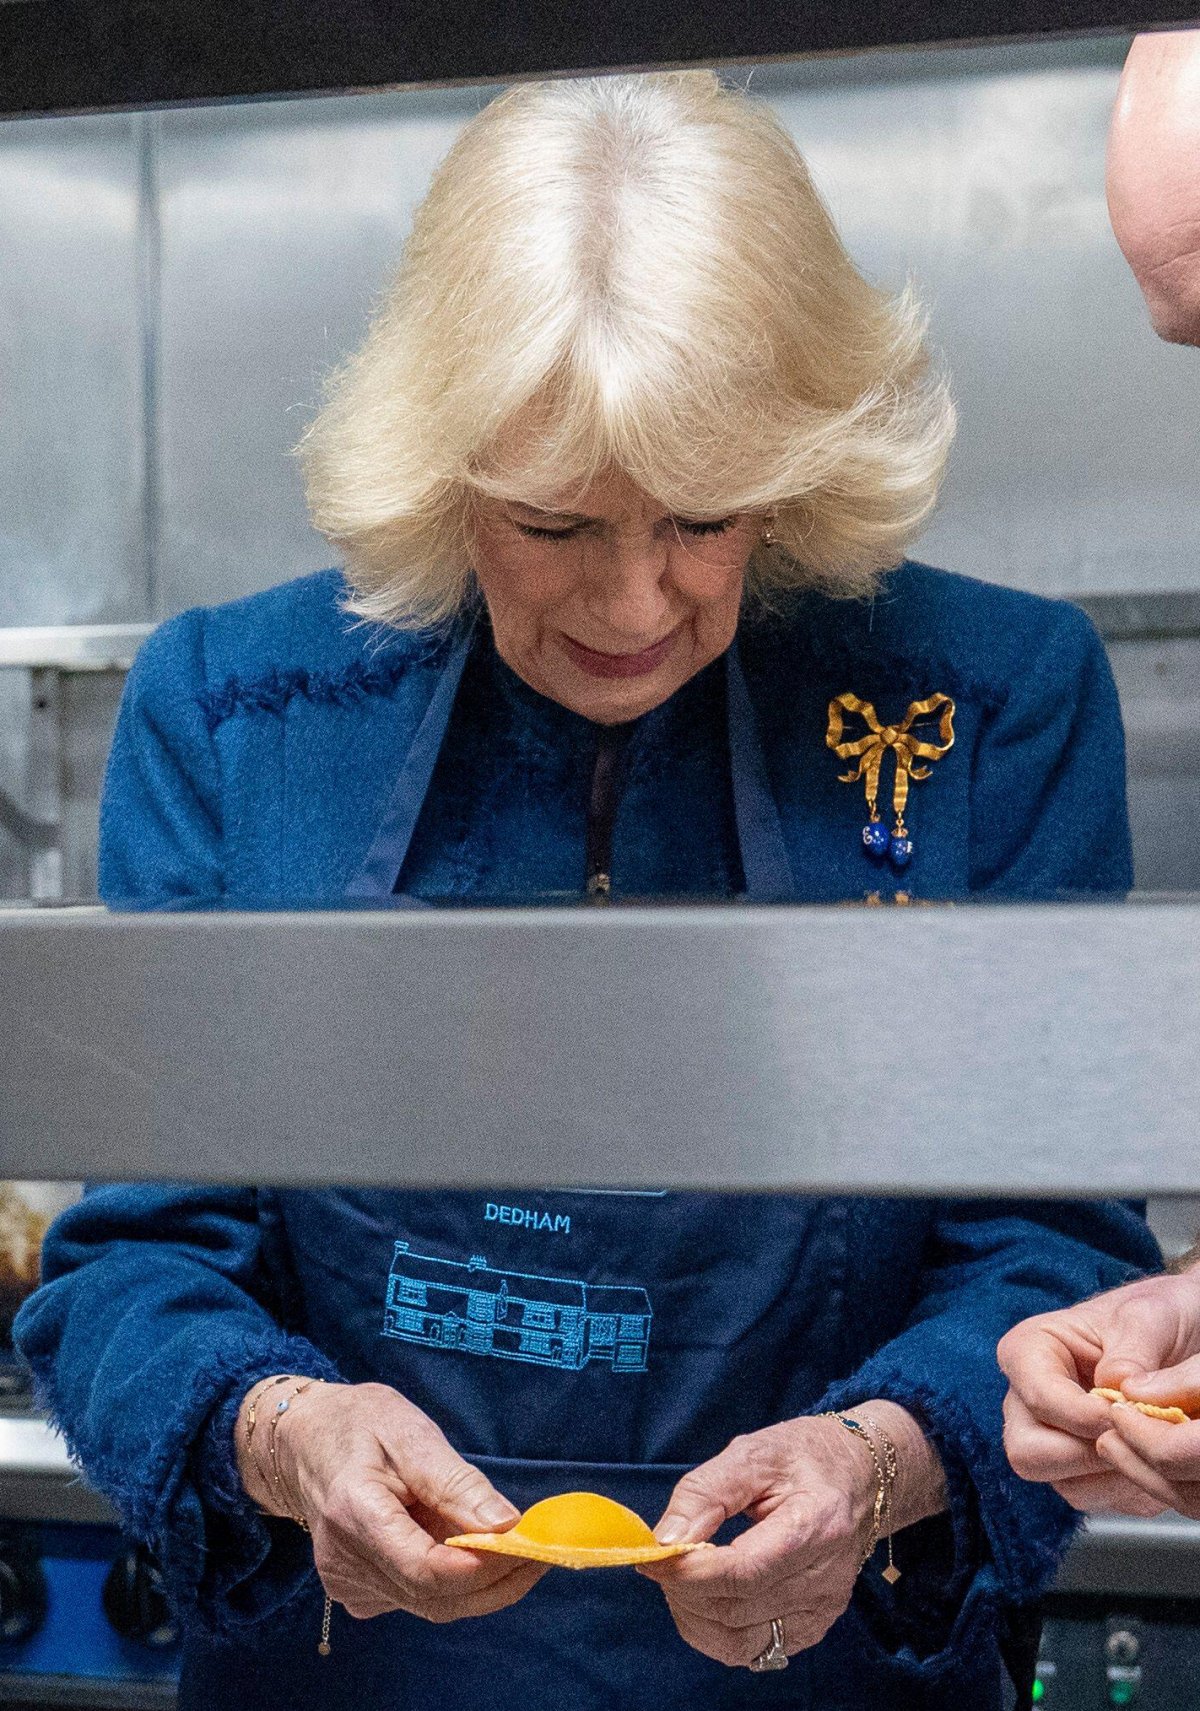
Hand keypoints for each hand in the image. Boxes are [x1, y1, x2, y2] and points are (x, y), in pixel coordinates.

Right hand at [236, 1379, 546, 1620]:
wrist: (305, 1441)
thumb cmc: (360, 1424)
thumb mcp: (410, 1432)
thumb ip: (457, 1482)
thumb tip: (507, 1525)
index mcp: (353, 1514)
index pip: (426, 1569)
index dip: (484, 1567)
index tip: (531, 1545)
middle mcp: (344, 1562)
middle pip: (434, 1597)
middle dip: (497, 1580)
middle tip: (543, 1551)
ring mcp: (348, 1583)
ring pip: (431, 1605)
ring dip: (483, 1584)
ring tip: (521, 1549)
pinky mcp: (358, 1591)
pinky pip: (418, 1599)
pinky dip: (457, 1583)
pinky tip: (477, 1552)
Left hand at [636, 1401, 945, 1668]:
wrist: (859, 1478)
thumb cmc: (802, 1458)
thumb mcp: (752, 1453)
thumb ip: (705, 1493)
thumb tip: (665, 1540)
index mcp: (816, 1525)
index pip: (743, 1572)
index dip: (688, 1572)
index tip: (651, 1556)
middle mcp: (825, 1578)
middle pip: (736, 1609)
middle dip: (683, 1590)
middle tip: (660, 1559)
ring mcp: (822, 1610)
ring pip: (739, 1642)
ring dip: (694, 1616)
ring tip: (680, 1577)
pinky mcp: (814, 1628)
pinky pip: (753, 1651)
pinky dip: (715, 1632)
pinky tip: (705, 1598)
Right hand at [999, 1269, 1199, 1516]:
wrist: (1186, 1337)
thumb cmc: (1159, 1317)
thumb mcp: (1151, 1317)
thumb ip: (1133, 1347)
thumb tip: (1117, 1384)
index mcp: (1030, 1352)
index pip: (1036, 1399)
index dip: (1080, 1415)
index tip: (1123, 1414)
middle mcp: (1030, 1401)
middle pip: (1028, 1454)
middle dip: (1086, 1455)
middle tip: (1133, 1438)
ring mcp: (1054, 1439)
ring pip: (1064, 1485)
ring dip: (1114, 1475)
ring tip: (1150, 1443)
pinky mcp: (1082, 1471)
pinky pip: (1098, 1500)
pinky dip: (1130, 1487)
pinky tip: (1153, 1456)